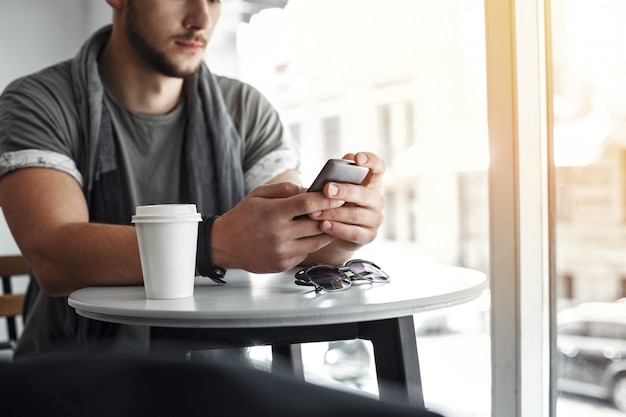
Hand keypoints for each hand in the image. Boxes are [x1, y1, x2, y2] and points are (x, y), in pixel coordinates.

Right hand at [210, 181, 346, 272]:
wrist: (223, 245)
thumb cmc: (242, 216)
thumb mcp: (258, 194)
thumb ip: (285, 189)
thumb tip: (310, 189)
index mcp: (273, 213)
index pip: (308, 204)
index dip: (327, 199)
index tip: (338, 196)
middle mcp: (279, 234)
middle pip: (317, 224)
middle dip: (330, 216)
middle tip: (338, 209)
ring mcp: (281, 252)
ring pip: (316, 242)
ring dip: (324, 231)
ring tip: (327, 222)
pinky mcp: (282, 264)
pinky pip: (305, 253)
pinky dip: (309, 244)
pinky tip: (306, 236)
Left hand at [304, 152, 385, 263]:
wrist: (333, 230)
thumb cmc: (334, 202)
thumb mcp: (333, 186)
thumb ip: (337, 173)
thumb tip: (342, 161)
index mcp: (371, 182)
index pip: (379, 167)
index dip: (371, 161)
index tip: (358, 158)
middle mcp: (377, 200)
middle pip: (365, 193)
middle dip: (345, 191)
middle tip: (326, 189)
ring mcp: (375, 219)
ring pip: (357, 215)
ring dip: (334, 213)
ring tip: (315, 212)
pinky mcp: (369, 236)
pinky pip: (355, 233)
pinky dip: (338, 229)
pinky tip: (324, 225)